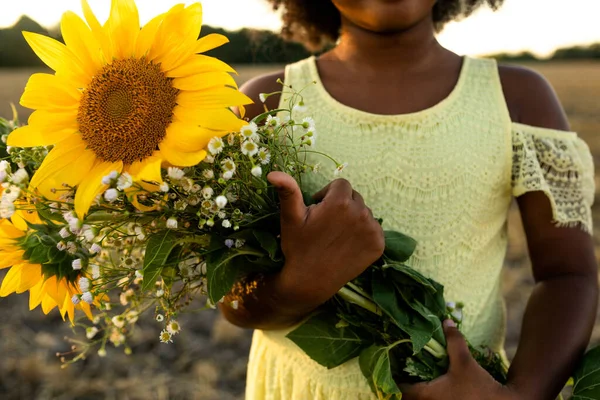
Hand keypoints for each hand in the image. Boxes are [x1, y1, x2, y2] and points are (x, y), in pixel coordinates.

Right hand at [267, 171, 384, 311]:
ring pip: (364, 212)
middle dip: (341, 205)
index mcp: (340, 202)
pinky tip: (348, 244)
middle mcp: (361, 213)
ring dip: (353, 218)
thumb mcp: (290, 218)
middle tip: (326, 224)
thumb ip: (288, 192)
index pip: (340, 185)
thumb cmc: (298, 247)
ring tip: (336, 235)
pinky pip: (373, 228)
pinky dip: (364, 233)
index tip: (318, 211)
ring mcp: (372, 230)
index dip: (327, 195)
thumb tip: (273, 173)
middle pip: (354, 197)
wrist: (310, 281)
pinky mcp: (378, 244)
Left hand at [400, 320, 522, 399]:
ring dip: (416, 388)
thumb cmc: (479, 387)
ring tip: (417, 374)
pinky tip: (432, 383)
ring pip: (418, 398)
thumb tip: (446, 321)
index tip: (396, 362)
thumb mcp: (465, 362)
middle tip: (406, 366)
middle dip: (405, 382)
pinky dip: (427, 393)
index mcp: (426, 396)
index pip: (400, 387)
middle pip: (407, 395)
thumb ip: (454, 341)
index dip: (396, 374)